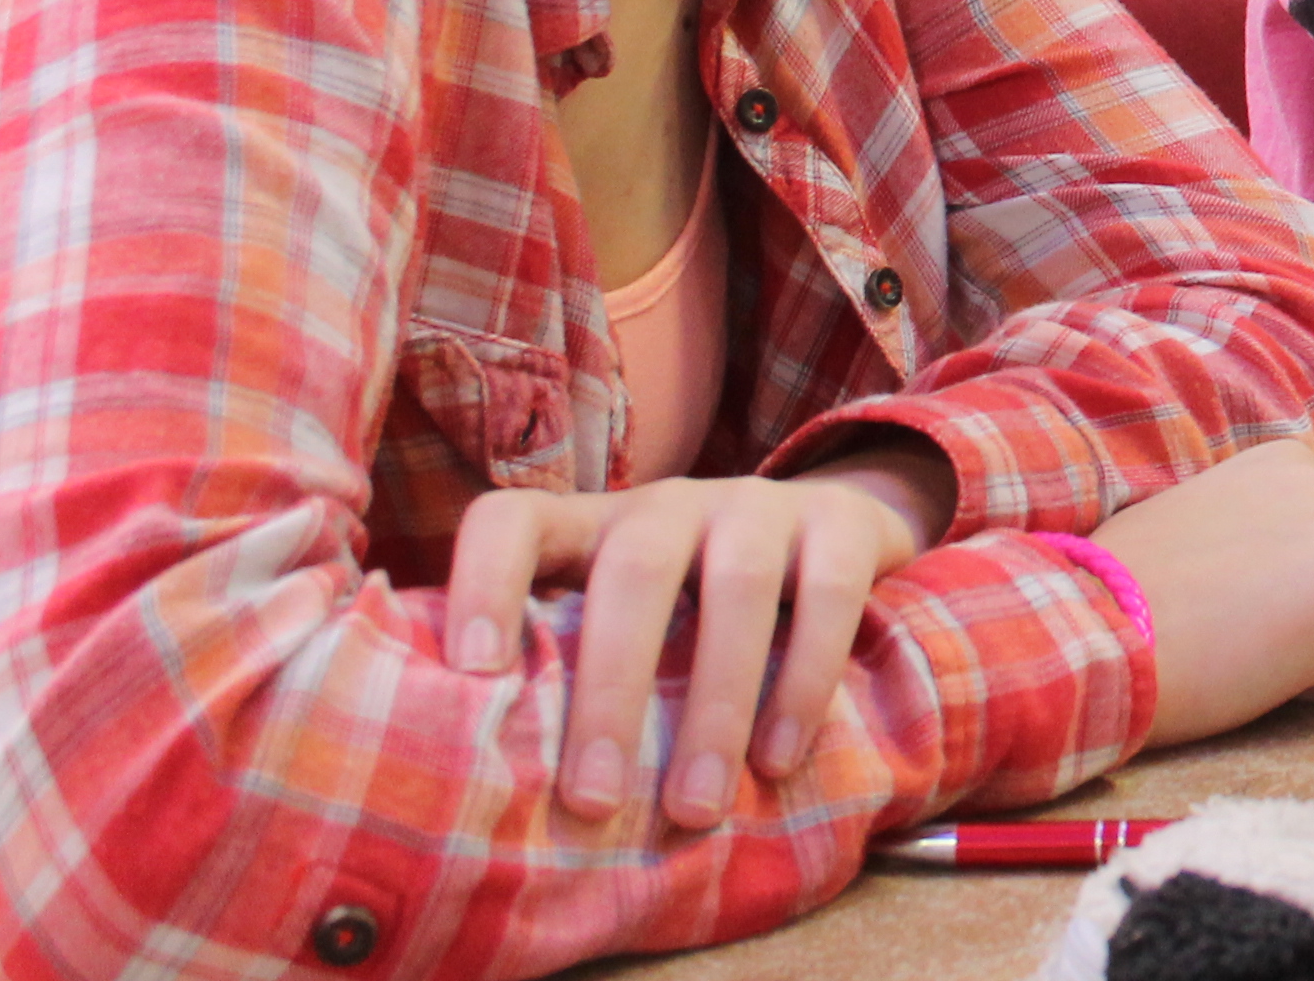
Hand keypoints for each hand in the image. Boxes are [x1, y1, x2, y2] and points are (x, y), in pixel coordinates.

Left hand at [443, 467, 930, 824]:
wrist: (833, 530)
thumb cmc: (694, 610)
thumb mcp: (626, 625)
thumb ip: (569, 675)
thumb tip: (497, 795)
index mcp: (593, 528)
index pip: (514, 522)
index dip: (483, 584)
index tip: (473, 674)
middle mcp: (669, 504)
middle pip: (631, 569)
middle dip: (611, 691)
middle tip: (593, 801)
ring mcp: (758, 505)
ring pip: (737, 585)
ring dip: (715, 706)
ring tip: (695, 807)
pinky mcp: (841, 523)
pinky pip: (827, 593)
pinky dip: (804, 681)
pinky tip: (778, 759)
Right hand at [1092, 438, 1313, 746]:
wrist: (1102, 628)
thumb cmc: (1126, 590)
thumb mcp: (1201, 519)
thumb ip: (1258, 523)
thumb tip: (1285, 565)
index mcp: (1288, 461)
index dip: (1295, 582)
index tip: (1235, 600)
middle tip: (1245, 632)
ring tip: (1241, 647)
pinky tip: (1256, 671)